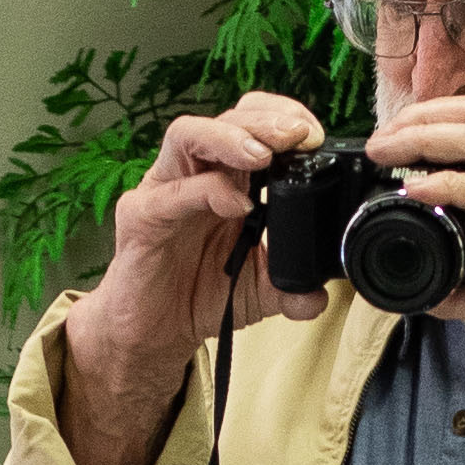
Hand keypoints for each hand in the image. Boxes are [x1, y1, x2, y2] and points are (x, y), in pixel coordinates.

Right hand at [57, 88, 326, 464]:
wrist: (141, 348)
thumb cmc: (194, 301)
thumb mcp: (259, 291)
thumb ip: (294, 285)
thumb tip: (326, 295)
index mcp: (224, 180)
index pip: (255, 126)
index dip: (285, 121)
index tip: (323, 139)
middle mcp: (189, 177)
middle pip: (223, 117)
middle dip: (263, 117)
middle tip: (301, 133)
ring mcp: (158, 196)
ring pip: (189, 138)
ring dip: (232, 140)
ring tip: (268, 152)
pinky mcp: (137, 227)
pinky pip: (166, 196)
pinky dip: (202, 191)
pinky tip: (232, 199)